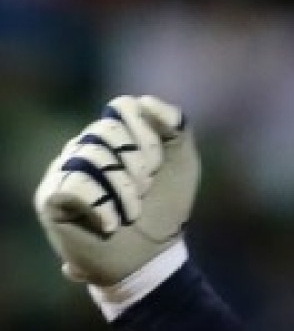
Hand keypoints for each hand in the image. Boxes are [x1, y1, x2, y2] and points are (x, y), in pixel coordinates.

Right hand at [33, 95, 198, 285]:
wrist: (153, 253)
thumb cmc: (165, 205)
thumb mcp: (182, 159)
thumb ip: (174, 123)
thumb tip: (145, 101)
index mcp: (115, 134)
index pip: (123, 106)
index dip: (148, 134)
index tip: (160, 165)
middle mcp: (84, 146)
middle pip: (105, 128)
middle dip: (138, 161)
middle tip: (146, 188)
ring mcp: (64, 169)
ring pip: (90, 155)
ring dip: (124, 188)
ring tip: (132, 211)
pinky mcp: (50, 198)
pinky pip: (72, 184)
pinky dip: (102, 206)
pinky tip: (111, 223)